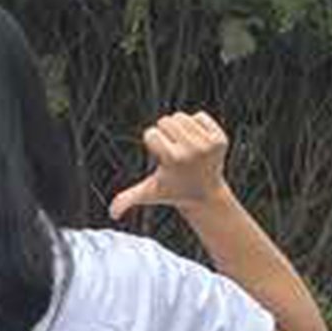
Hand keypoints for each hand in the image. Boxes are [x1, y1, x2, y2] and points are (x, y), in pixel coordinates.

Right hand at [110, 110, 232, 219]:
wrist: (206, 194)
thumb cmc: (172, 191)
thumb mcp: (148, 194)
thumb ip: (126, 200)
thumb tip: (110, 215)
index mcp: (174, 159)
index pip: (151, 133)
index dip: (153, 145)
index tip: (163, 159)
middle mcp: (193, 150)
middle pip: (166, 120)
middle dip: (165, 134)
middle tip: (174, 152)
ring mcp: (209, 144)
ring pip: (181, 116)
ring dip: (179, 128)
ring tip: (185, 147)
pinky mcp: (221, 138)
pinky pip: (200, 116)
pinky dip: (196, 125)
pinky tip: (198, 143)